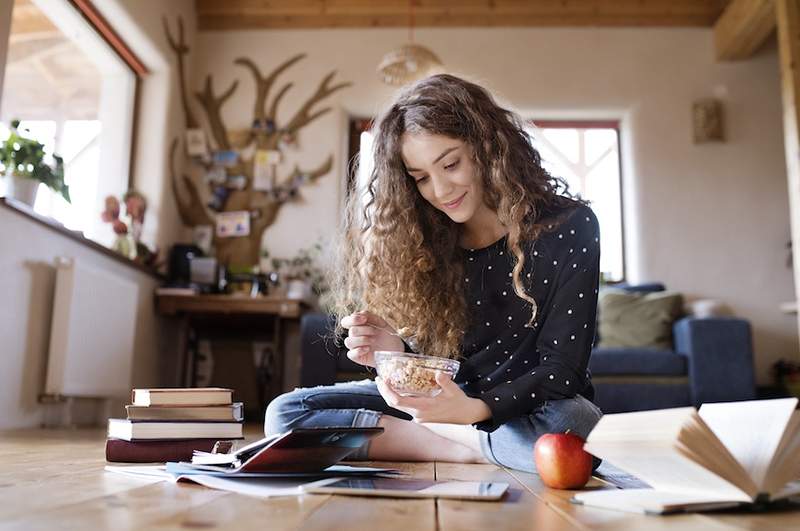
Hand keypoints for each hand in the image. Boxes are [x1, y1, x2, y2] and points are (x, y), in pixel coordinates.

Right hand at [340, 311, 403, 366]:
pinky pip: (350, 354)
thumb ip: (370, 316)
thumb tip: (360, 314)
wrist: (396, 350)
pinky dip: (359, 350)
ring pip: (348, 342)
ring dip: (362, 339)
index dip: (352, 319)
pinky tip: (368, 348)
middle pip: (351, 331)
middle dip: (364, 330)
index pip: (346, 321)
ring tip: (373, 340)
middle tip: (375, 332)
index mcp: (359, 327)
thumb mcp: (382, 323)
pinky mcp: (358, 357)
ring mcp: (356, 347)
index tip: (364, 319)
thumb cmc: (389, 337)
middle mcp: (355, 336)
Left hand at [376, 371, 491, 424]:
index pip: (397, 401)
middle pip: (394, 404)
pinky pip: (405, 406)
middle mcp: (418, 414)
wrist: (466, 415)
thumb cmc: (459, 402)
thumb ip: (445, 382)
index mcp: (423, 408)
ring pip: (399, 406)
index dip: (387, 391)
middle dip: (384, 391)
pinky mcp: (420, 416)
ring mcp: (419, 417)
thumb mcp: (454, 390)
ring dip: (391, 394)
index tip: (383, 380)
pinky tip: (399, 388)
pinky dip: (399, 397)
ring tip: (387, 381)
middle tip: (379, 378)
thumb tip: (438, 373)